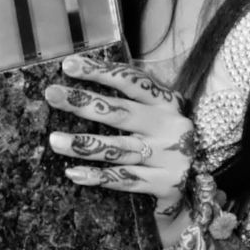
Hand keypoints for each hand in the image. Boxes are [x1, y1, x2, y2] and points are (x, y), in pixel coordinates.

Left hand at [45, 55, 195, 215]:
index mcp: (167, 101)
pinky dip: (98, 177)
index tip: (69, 65)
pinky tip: (73, 173)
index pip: (131, 81)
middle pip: (120, 112)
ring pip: (118, 148)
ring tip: (54, 141)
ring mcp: (169, 155)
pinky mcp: (165, 184)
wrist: (198, 184)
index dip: (100, 72)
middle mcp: (170, 125)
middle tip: (52, 95)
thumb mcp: (158, 115)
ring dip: (83, 144)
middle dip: (83, 103)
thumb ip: (133, 99)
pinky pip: (125, 178)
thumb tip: (89, 78)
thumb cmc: (166, 142)